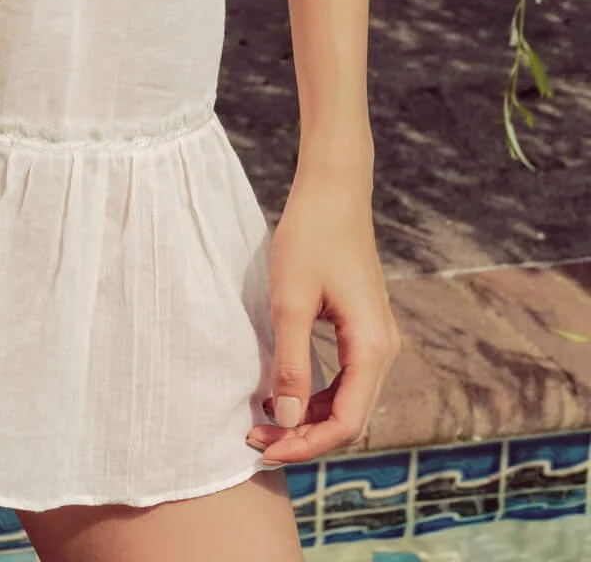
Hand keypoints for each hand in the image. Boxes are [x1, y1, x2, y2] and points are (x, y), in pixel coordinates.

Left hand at [245, 165, 401, 466]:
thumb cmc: (310, 236)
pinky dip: (315, 394)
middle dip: (303, 436)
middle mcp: (384, 350)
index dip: (307, 445)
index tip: (265, 448)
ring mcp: (376, 340)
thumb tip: (287, 419)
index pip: (348, 423)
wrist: (334, 190)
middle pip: (349, 418)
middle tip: (256, 438)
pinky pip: (344, 378)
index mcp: (373, 348)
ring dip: (308, 417)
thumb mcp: (290, 301)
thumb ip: (290, 363)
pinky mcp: (363, 329)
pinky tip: (281, 392)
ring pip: (347, 400)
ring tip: (262, 420)